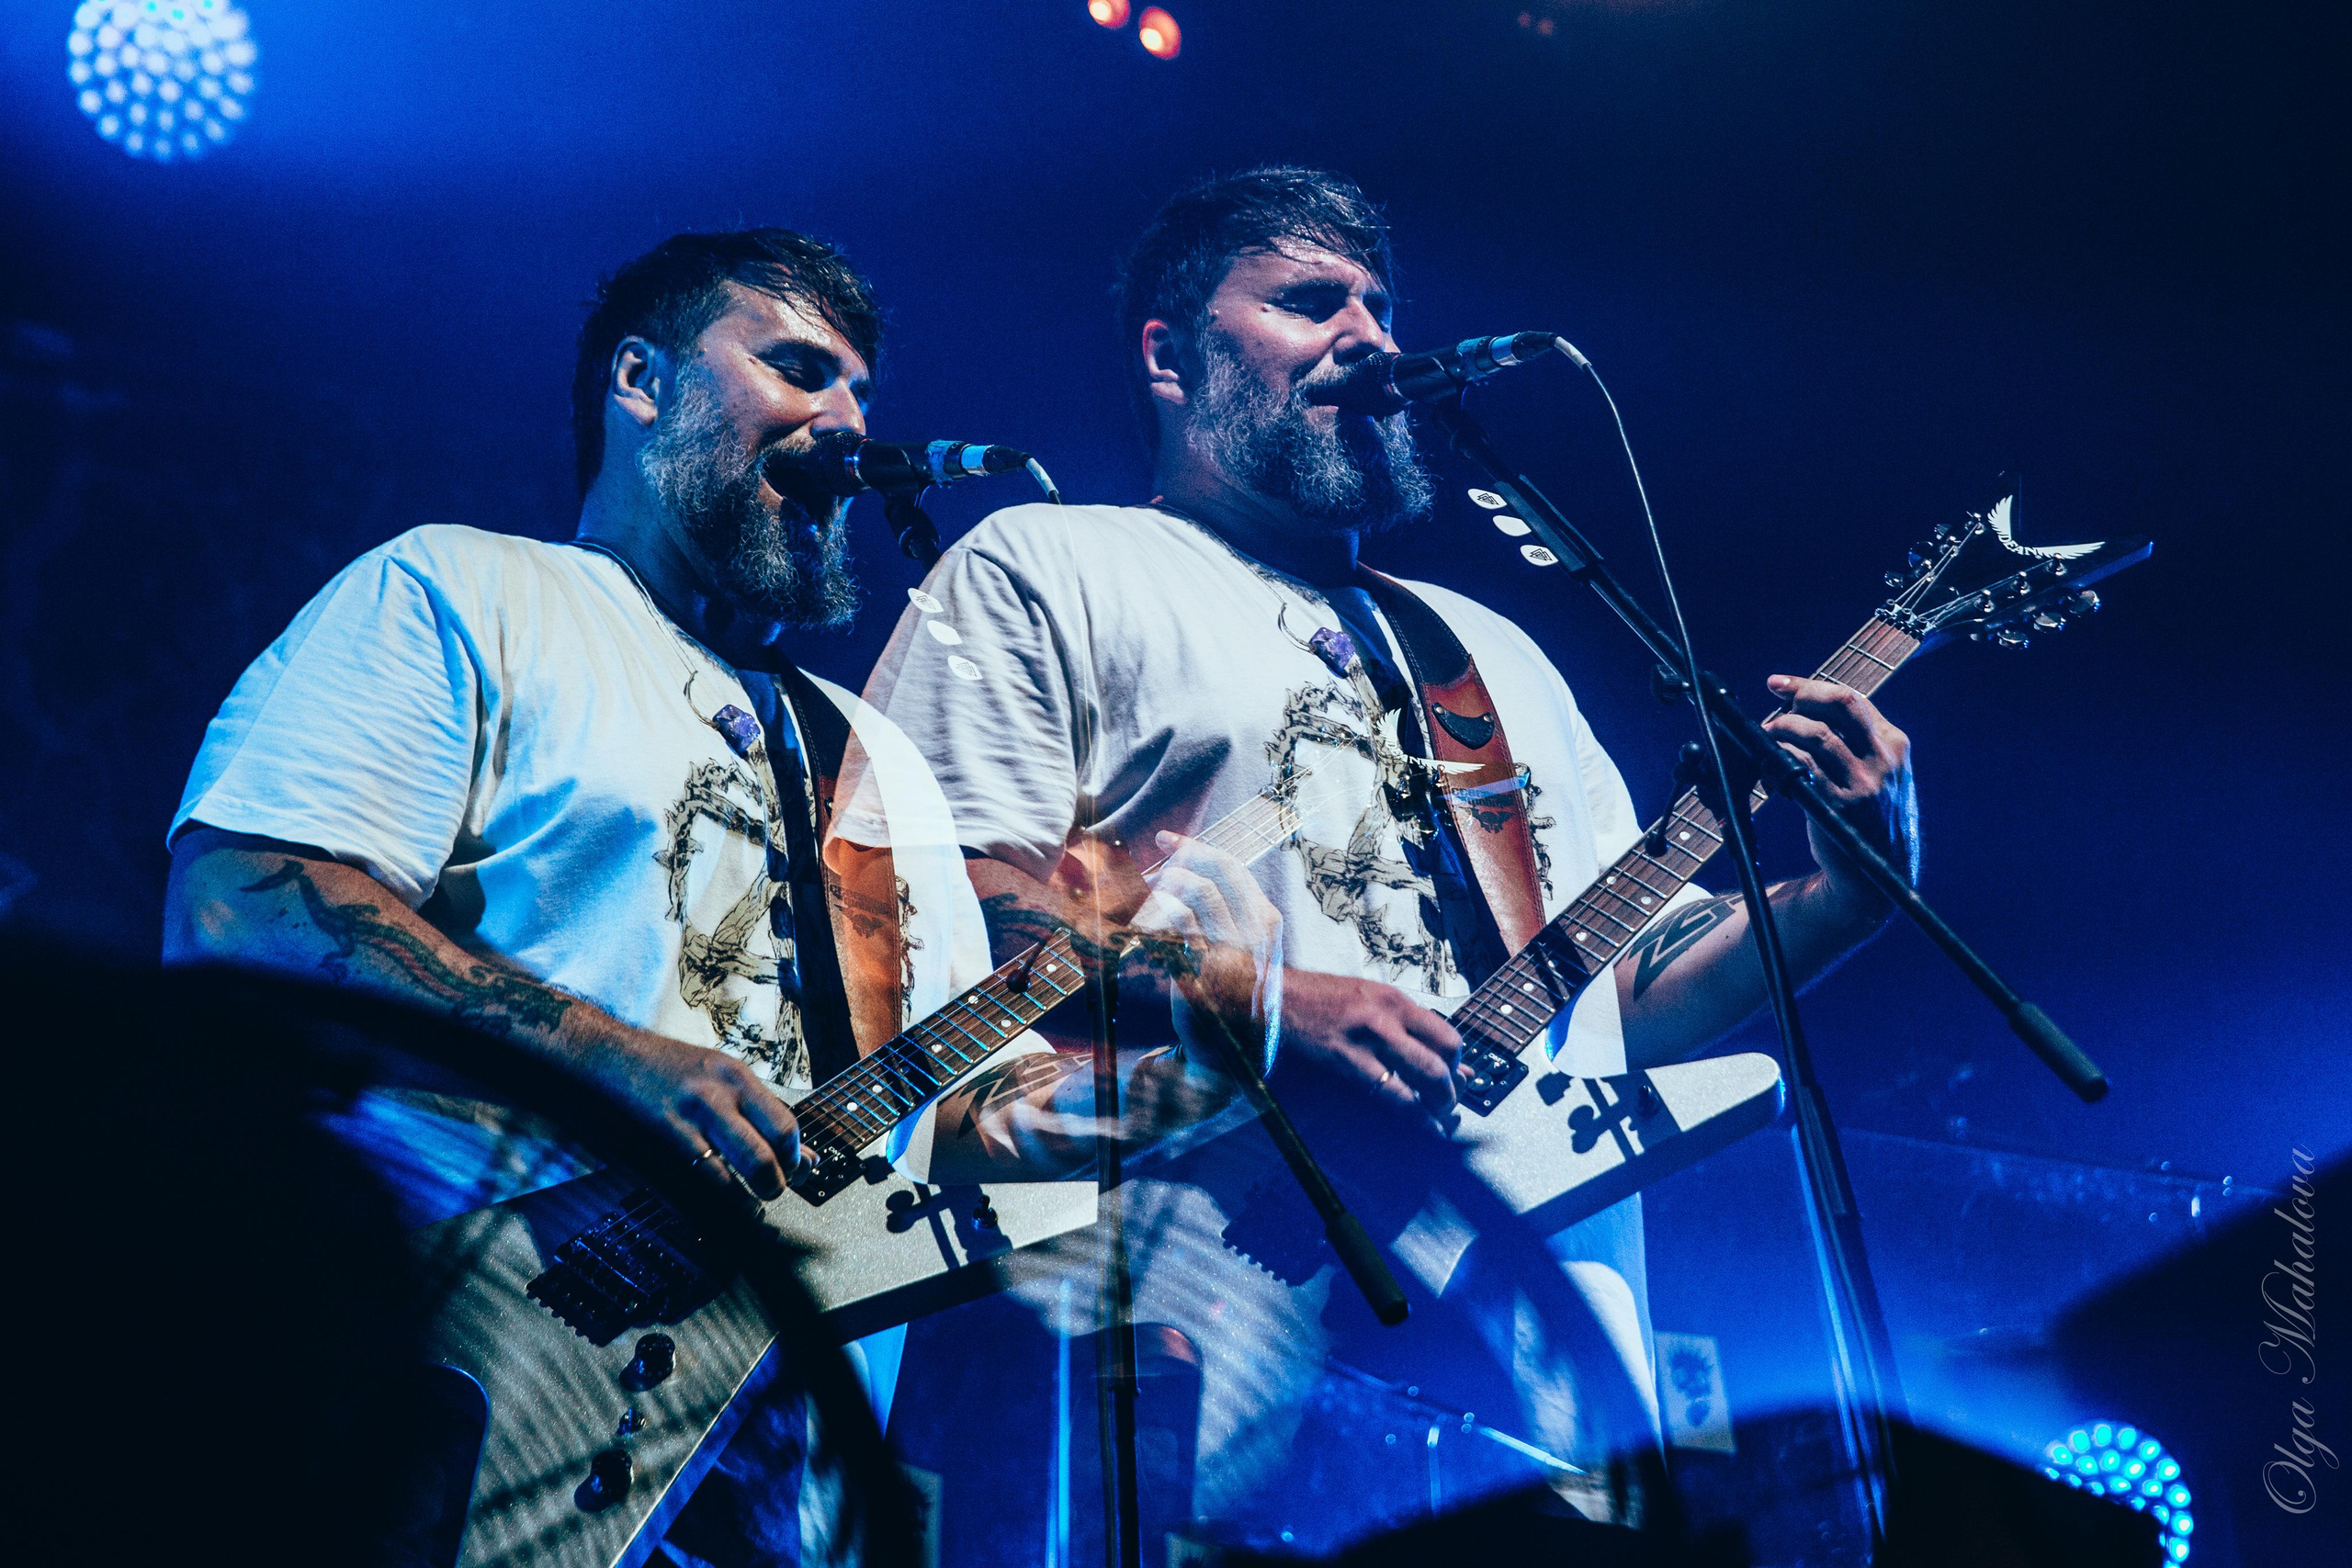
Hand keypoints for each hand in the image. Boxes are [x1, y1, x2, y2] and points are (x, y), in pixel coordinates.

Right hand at [587, 1030, 802, 1199]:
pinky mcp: (672, 1131)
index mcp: (739, 1076)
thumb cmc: (669, 1069)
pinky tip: (736, 1204)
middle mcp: (725, 1090)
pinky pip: (712, 1172)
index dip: (796, 1154)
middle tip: (780, 1188)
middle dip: (786, 1173)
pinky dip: (731, 1196)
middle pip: (778, 1139)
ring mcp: (699, 1110)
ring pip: (753, 1159)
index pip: (786, 1121)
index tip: (797, 1171)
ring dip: (765, 1188)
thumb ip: (754, 1110)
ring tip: (761, 1202)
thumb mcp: (718, 1077)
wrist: (614, 1055)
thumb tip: (794, 1149)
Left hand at [1135, 831, 1285, 1073]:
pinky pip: (1180, 922)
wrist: (1231, 1056)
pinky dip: (1157, 911)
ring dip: (1168, 881)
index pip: (1234, 869)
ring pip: (1200, 891)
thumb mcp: (1248, 953)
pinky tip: (1143, 918)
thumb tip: (1198, 875)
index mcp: (1268, 922)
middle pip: (1220, 870)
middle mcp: (1258, 932)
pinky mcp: (1206, 969)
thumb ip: (1233, 916)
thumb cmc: (1233, 1000)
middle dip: (1186, 850)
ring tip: (1150, 887)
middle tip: (1160, 845)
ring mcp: (1235, 950)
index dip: (1199, 848)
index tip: (1172, 841)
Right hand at [1278, 968, 1461, 1112]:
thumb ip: (1407, 1026)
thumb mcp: (1372, 1000)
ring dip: (1437, 1103)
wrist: (1280, 996)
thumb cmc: (1325, 999)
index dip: (1456, 1063)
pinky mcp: (1347, 1060)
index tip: (1452, 1076)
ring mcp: (1368, 1039)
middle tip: (1448, 1103)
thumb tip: (1437, 1054)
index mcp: (1396, 1001)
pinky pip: (1390, 1092)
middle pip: (1440, 1058)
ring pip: (1422, 1076)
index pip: (1447, 1035)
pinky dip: (1413, 1114)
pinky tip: (1422, 1126)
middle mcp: (1388, 1017)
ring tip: (1438, 1117)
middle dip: (1451, 1089)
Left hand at [1762, 674, 1917, 910]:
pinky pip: (1800, 767)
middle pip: (1839, 704)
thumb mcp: (1882, 774)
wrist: (1878, 873)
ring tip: (1767, 740)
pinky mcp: (1838, 804)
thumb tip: (1803, 706)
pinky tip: (1768, 771)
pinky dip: (1777, 761)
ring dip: (1781, 729)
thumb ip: (1857, 742)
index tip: (1778, 685)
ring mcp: (1863, 782)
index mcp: (1895, 744)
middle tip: (1773, 706)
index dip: (1809, 687)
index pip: (1851, 699)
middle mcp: (1884, 758)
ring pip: (1814, 733)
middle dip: (1799, 696)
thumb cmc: (1870, 818)